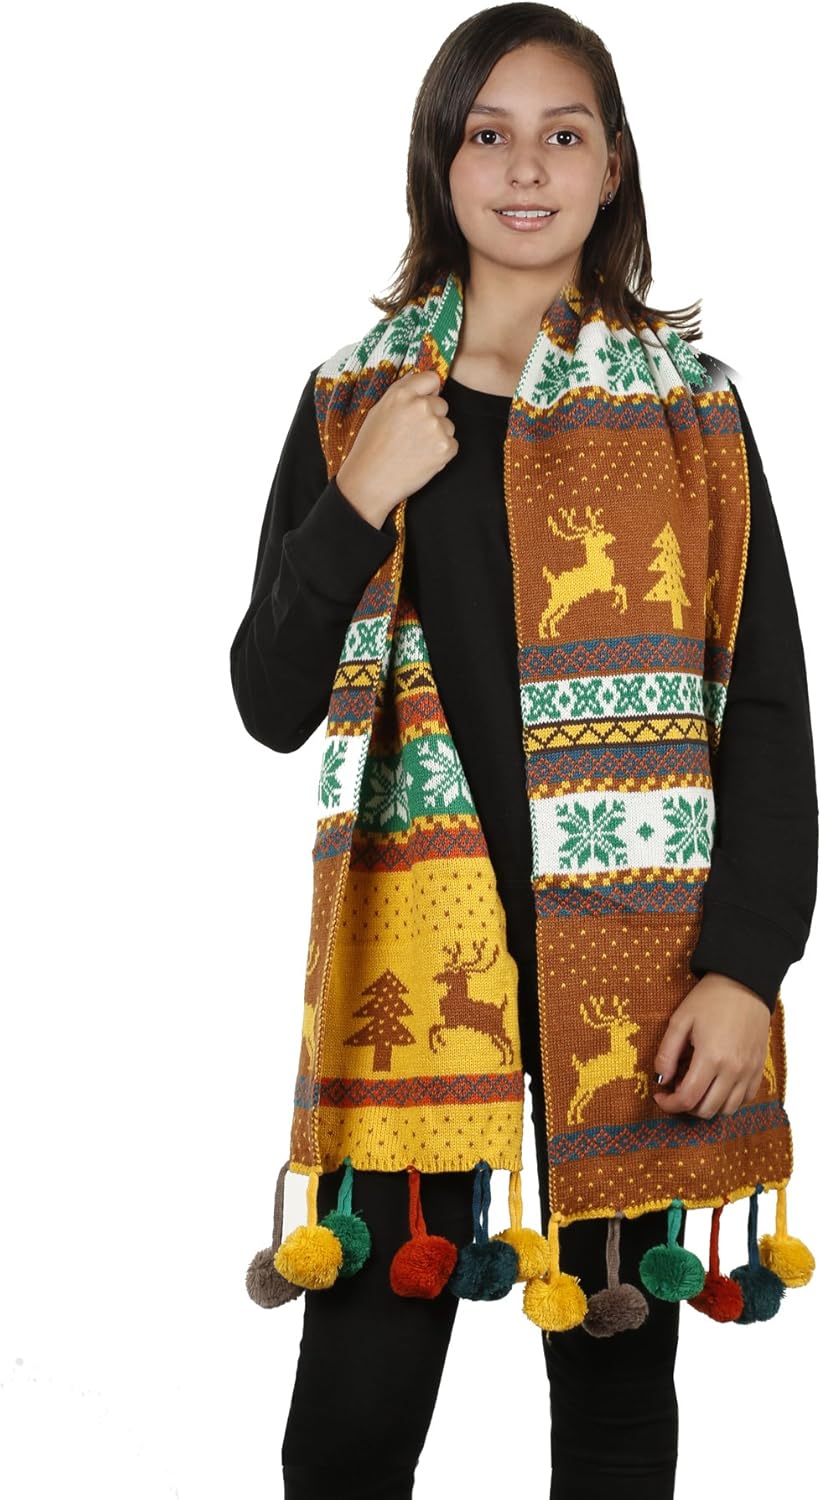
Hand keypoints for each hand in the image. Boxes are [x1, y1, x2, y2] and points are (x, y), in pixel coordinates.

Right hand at [335, 368, 457, 526]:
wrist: (370, 482)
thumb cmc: (370, 448)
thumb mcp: (378, 411)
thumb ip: (401, 392)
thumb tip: (417, 377)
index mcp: (402, 394)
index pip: (432, 378)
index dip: (429, 391)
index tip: (423, 401)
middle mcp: (421, 406)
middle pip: (442, 404)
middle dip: (432, 416)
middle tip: (412, 435)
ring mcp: (435, 427)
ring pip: (448, 425)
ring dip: (437, 436)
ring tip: (414, 449)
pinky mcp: (445, 448)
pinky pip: (452, 444)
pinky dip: (441, 453)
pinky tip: (422, 459)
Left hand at [652, 972, 771, 1118]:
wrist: (744, 984)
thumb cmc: (710, 1000)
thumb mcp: (680, 1020)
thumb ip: (667, 1053)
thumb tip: (660, 1079)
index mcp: (711, 1057)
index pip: (687, 1099)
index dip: (669, 1104)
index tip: (659, 1095)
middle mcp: (733, 1070)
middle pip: (707, 1110)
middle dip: (685, 1107)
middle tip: (676, 1090)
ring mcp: (749, 1072)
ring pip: (727, 1110)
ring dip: (707, 1106)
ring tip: (696, 1087)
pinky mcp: (759, 1069)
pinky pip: (745, 1100)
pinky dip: (728, 1101)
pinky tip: (716, 1085)